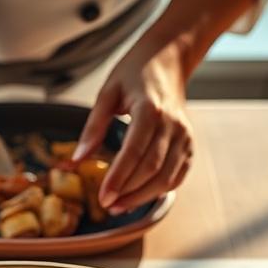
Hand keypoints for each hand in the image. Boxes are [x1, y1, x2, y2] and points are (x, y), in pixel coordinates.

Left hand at [74, 39, 192, 215]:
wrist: (167, 61)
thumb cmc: (134, 74)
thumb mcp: (107, 93)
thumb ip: (93, 127)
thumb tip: (77, 160)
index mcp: (150, 109)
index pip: (134, 152)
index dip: (118, 178)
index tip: (103, 198)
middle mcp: (172, 125)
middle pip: (152, 169)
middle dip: (128, 192)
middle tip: (107, 205)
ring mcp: (184, 136)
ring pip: (167, 177)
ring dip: (143, 196)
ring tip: (119, 205)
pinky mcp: (189, 144)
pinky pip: (178, 176)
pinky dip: (160, 191)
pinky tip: (139, 196)